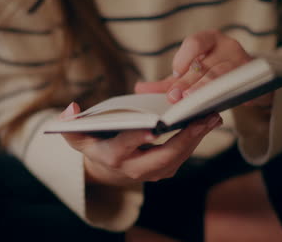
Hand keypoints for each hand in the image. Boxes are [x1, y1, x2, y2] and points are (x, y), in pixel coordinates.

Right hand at [59, 102, 221, 186]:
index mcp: (112, 157)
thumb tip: (70, 108)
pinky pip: (183, 155)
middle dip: (184, 138)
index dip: (137, 139)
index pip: (124, 148)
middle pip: (162, 156)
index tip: (153, 127)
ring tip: (212, 117)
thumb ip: (69, 125)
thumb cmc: (94, 145)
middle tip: (201, 118)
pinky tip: (208, 122)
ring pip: (178, 157)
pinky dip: (196, 139)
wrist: (108, 169)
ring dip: (196, 138)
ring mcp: (153, 172)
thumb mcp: (77, 137)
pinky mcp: (166, 169)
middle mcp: (134, 169)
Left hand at [135, 30, 273, 111]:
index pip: (194, 43)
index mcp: (210, 39)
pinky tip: (211, 109)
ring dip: (203, 91)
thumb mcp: (189, 75)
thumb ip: (167, 82)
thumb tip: (139, 90)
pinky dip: (222, 98)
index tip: (175, 74)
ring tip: (189, 103)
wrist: (247, 80)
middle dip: (188, 83)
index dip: (183, 59)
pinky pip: (236, 90)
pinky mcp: (251, 81)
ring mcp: (242, 63)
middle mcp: (228, 47)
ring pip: (220, 78)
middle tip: (173, 98)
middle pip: (205, 66)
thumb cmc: (212, 73)